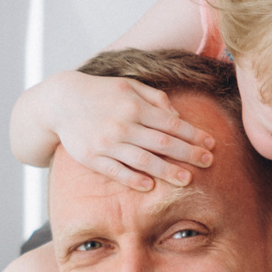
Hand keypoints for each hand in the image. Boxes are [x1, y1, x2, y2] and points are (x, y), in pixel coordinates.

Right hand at [37, 71, 214, 192]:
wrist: (60, 101)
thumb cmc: (100, 92)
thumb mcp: (128, 85)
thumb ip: (155, 98)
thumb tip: (177, 116)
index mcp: (134, 105)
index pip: (171, 123)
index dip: (193, 134)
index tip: (210, 144)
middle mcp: (123, 125)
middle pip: (163, 144)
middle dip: (189, 154)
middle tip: (208, 162)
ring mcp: (107, 143)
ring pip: (143, 161)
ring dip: (167, 171)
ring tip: (187, 179)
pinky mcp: (92, 157)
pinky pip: (116, 171)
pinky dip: (134, 179)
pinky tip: (150, 186)